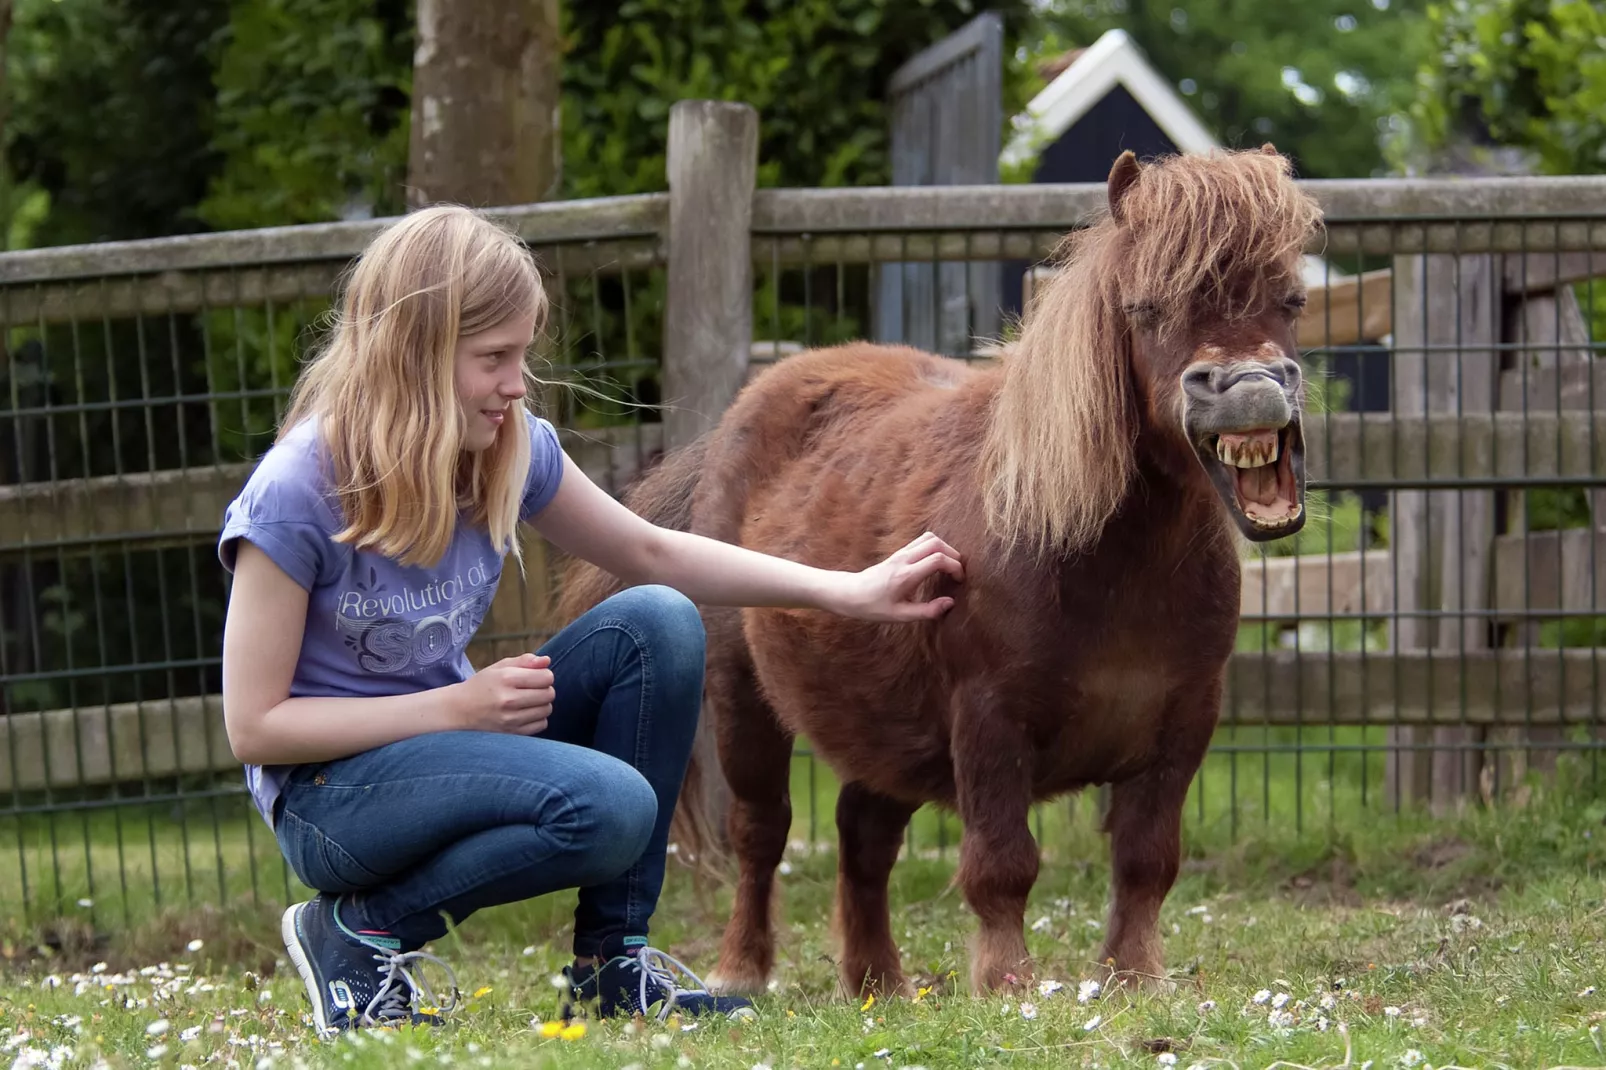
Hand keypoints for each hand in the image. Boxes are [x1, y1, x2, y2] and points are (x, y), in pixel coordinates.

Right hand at [449, 653, 555, 734]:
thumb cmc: (483, 685)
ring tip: (528, 701)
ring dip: (542, 704)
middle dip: (544, 689)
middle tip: (532, 689)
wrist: (460, 710)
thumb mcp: (500, 667)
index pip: (546, 677)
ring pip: (547, 710)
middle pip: (549, 694)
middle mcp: (509, 700)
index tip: (535, 677)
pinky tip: (525, 713)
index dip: (544, 675)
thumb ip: (525, 661)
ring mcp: (510, 719)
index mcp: (506, 679)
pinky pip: (541, 724)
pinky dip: (538, 718)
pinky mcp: (512, 732)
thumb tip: (547, 660)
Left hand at [835, 531, 964, 621]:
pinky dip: (934, 547)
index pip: (938, 559)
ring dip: (944, 548)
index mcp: (906, 575)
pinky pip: (921, 541)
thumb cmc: (873, 607)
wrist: (850, 594)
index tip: (959, 580)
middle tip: (958, 572)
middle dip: (954, 555)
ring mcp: (900, 553)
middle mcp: (904, 559)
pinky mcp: (898, 553)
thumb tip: (950, 603)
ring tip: (949, 566)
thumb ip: (927, 611)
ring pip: (929, 538)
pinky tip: (935, 564)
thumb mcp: (900, 616)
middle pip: (936, 543)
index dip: (955, 567)